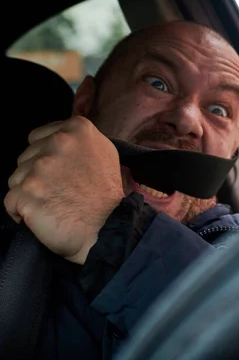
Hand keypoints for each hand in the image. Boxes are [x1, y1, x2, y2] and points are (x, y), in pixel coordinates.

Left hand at [4, 116, 124, 264]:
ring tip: (53, 202)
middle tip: (61, 189)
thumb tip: (61, 136)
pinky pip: (11, 200)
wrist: (104, 230)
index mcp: (78, 129)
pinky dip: (22, 210)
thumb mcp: (105, 154)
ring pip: (17, 177)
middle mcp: (59, 142)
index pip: (39, 137)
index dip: (47, 157)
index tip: (62, 172)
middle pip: (27, 156)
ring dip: (30, 191)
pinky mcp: (26, 191)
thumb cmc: (106, 196)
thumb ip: (80, 141)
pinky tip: (43, 214)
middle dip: (37, 173)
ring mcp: (40, 166)